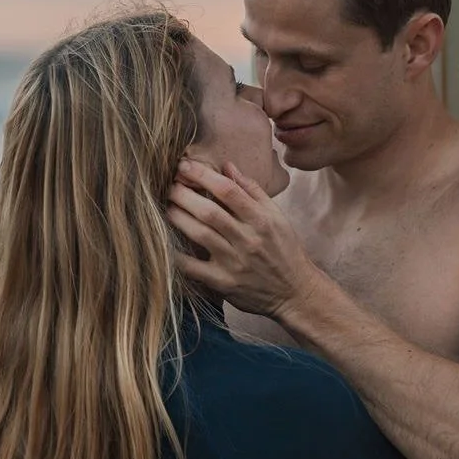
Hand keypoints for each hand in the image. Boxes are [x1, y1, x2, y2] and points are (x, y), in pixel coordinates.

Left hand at [167, 159, 320, 317]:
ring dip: (177, 216)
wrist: (295, 293)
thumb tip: (227, 166)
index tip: (184, 165)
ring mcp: (235, 262)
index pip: (228, 190)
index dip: (203, 175)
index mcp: (262, 220)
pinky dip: (175, 254)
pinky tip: (162, 242)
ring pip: (199, 234)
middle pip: (209, 211)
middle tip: (169, 184)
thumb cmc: (285, 251)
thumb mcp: (277, 218)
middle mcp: (248, 240)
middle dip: (183, 193)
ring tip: (165, 205)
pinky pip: (192, 268)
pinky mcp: (223, 283)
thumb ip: (253, 191)